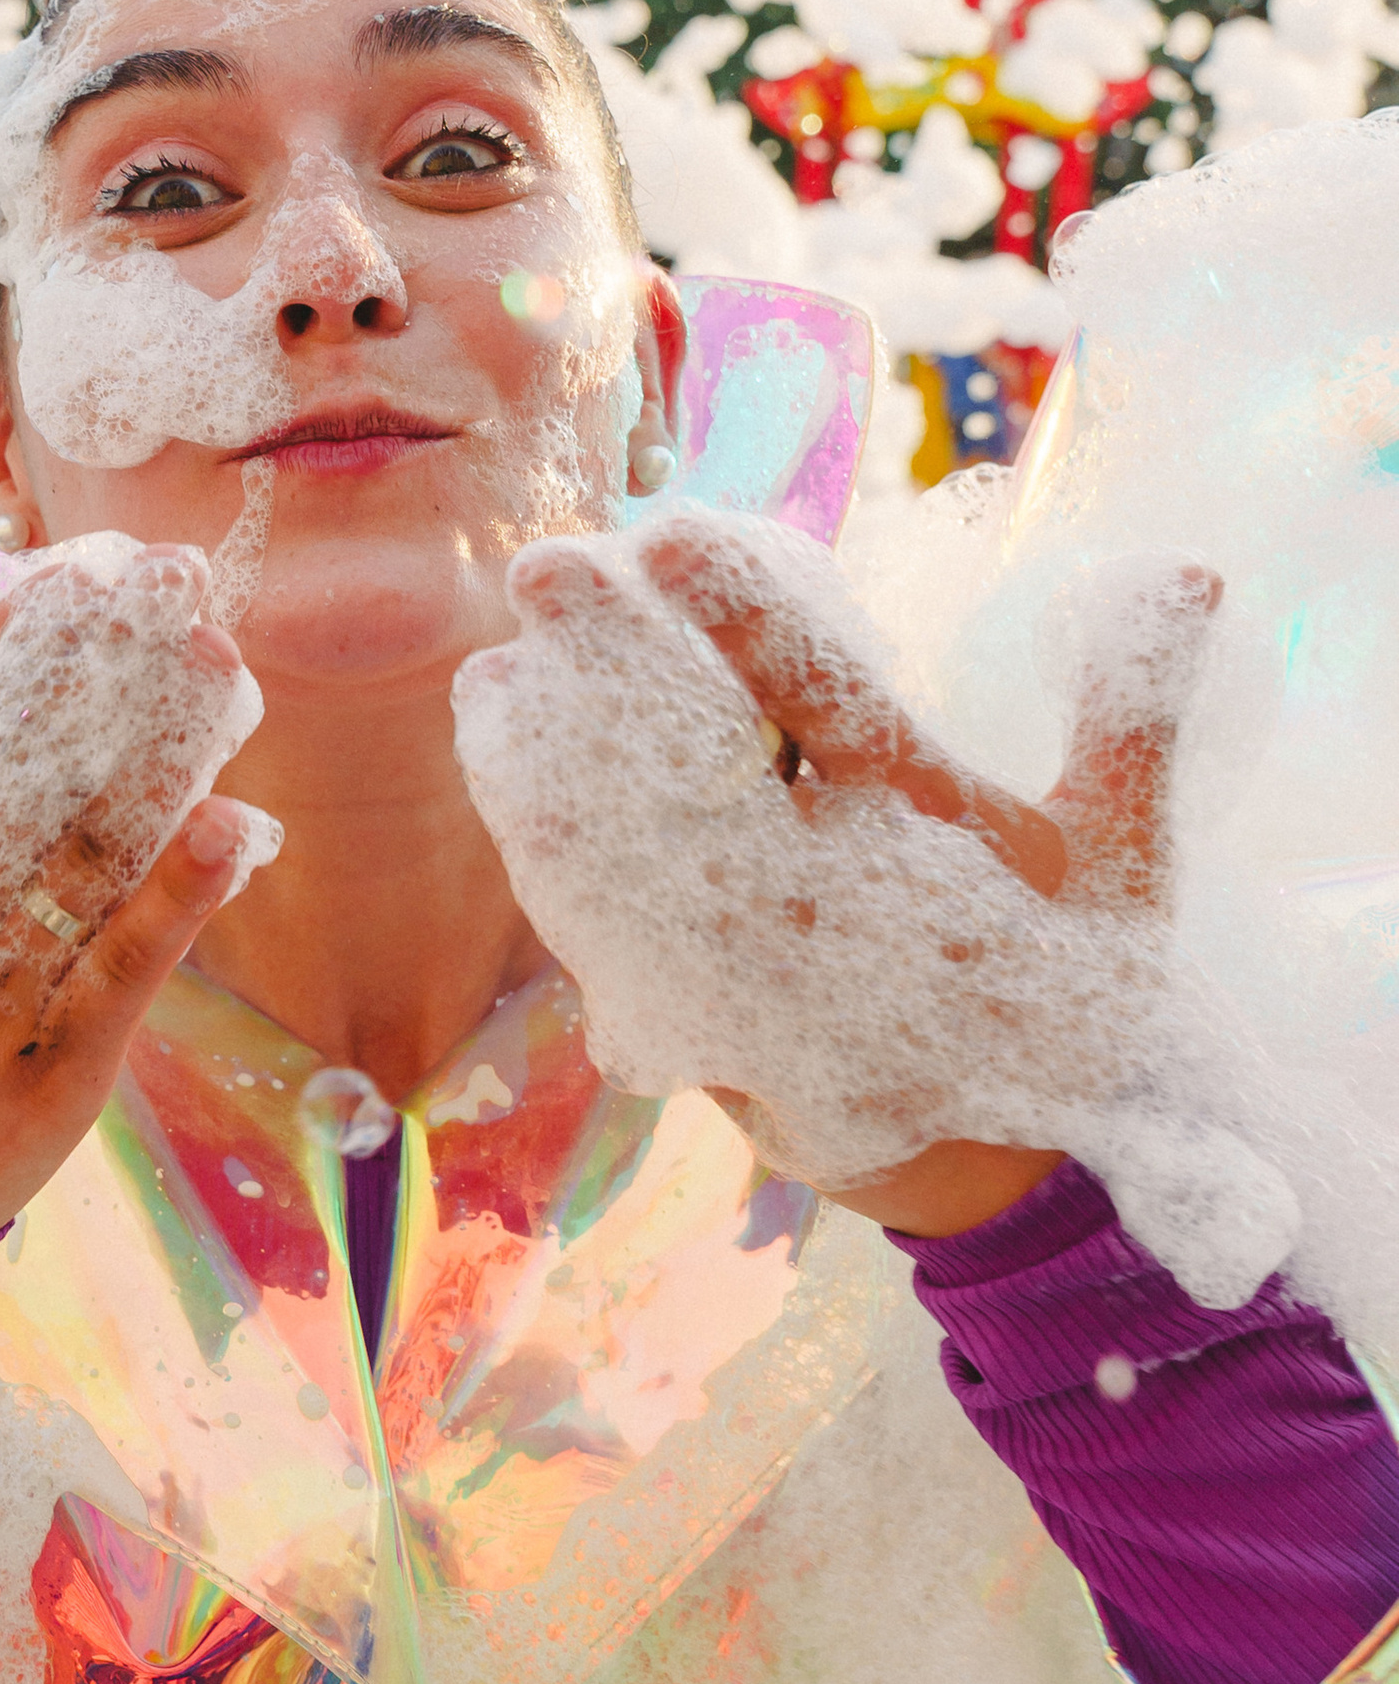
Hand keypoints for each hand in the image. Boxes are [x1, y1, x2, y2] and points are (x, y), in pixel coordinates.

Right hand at [0, 542, 272, 1228]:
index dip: (5, 651)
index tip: (70, 579)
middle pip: (26, 773)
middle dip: (104, 677)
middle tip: (173, 588)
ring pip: (86, 852)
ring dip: (159, 757)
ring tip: (217, 668)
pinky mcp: (51, 1067)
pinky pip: (123, 969)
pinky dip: (178, 899)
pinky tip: (232, 827)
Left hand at [456, 506, 1219, 1236]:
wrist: (974, 1148)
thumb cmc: (1053, 982)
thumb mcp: (1124, 863)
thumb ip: (1136, 715)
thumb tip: (1188, 569)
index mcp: (926, 845)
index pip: (830, 711)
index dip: (745, 622)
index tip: (671, 535)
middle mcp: (812, 905)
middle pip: (687, 765)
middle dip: (609, 664)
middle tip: (548, 566)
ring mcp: (729, 961)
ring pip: (612, 833)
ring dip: (551, 736)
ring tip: (505, 639)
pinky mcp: (672, 999)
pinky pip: (578, 897)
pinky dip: (530, 811)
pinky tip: (495, 714)